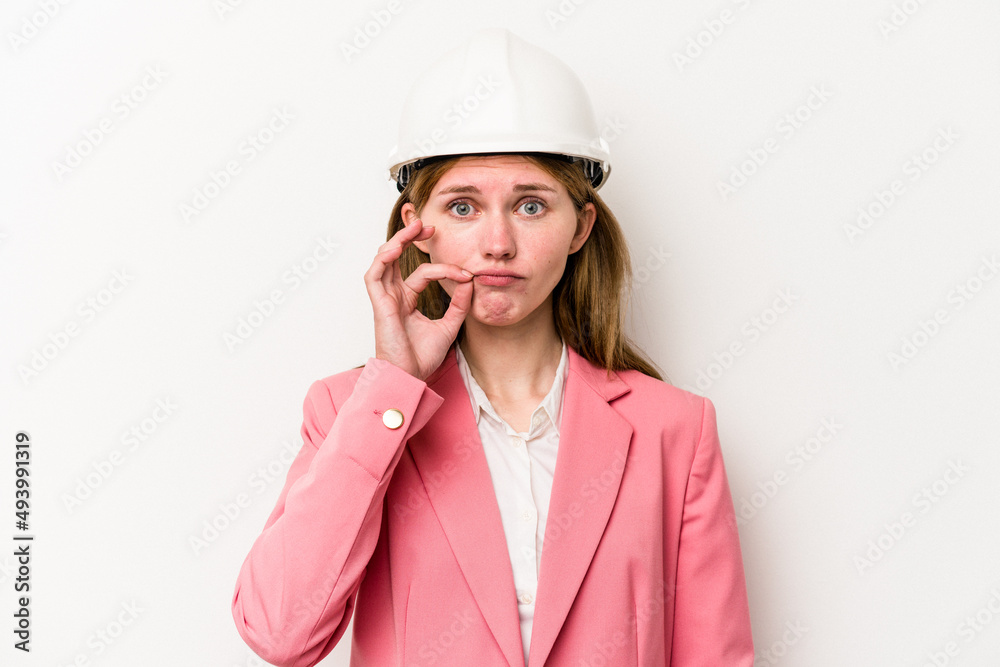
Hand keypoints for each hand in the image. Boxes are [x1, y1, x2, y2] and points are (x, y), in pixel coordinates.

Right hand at [365, 217, 473, 380]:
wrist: (411, 376)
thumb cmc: (422, 357)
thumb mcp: (449, 325)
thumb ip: (459, 303)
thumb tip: (470, 282)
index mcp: (407, 300)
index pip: (423, 273)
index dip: (445, 269)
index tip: (466, 274)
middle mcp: (395, 296)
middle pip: (397, 258)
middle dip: (411, 238)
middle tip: (429, 226)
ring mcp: (385, 299)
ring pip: (384, 261)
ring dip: (398, 241)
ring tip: (414, 228)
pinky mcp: (380, 305)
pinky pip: (374, 276)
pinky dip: (383, 259)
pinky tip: (396, 248)